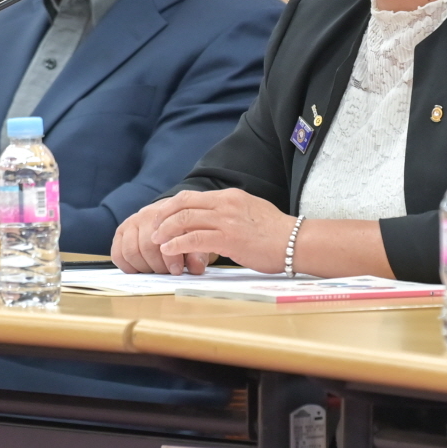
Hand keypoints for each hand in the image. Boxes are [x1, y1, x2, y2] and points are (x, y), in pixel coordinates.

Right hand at [112, 199, 214, 274]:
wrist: (172, 214)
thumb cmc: (185, 230)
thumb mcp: (196, 240)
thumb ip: (198, 254)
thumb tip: (196, 267)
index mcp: (168, 214)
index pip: (165, 239)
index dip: (171, 259)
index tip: (177, 271)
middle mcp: (147, 215)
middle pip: (146, 248)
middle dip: (157, 266)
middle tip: (166, 272)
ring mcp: (132, 222)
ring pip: (130, 251)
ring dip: (143, 267)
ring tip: (155, 271)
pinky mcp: (121, 231)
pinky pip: (117, 253)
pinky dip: (127, 266)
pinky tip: (140, 270)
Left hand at [150, 188, 295, 273]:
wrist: (295, 242)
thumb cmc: (275, 233)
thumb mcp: (251, 211)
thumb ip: (230, 211)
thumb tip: (213, 218)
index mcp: (230, 196)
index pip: (191, 196)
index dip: (170, 206)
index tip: (158, 216)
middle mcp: (226, 204)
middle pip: (183, 204)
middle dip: (162, 216)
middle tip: (151, 228)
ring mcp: (227, 221)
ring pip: (185, 219)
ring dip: (165, 230)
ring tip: (155, 240)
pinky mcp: (229, 240)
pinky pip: (195, 239)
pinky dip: (177, 244)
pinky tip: (168, 251)